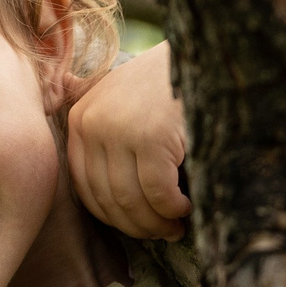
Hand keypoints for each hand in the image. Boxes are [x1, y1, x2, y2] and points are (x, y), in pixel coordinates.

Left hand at [66, 41, 189, 238]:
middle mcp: (92, 123)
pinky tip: (188, 207)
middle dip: (137, 226)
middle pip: (108, 198)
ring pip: (131, 200)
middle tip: (163, 233)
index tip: (138, 226)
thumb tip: (108, 202)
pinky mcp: (151, 138)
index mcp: (80, 118)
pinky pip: (158, 193)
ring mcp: (119, 130)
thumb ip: (105, 137)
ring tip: (177, 226)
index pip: (85, 187)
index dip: (112, 216)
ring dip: (157, 223)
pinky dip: (173, 209)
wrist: (204, 53)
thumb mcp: (122, 103)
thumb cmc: (167, 85)